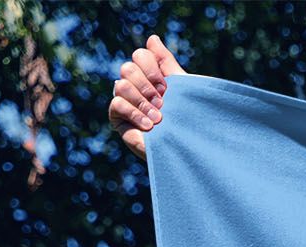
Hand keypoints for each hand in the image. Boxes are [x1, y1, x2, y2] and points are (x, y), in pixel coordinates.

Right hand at [109, 33, 183, 157]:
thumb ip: (166, 62)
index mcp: (149, 75)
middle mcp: (135, 85)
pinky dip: (134, 113)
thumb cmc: (187, 119)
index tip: (166, 87)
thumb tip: (152, 38)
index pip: (141, 55)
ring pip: (121, 84)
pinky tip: (149, 126)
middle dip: (147, 85)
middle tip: (163, 103)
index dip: (152, 68)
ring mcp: (125, 101)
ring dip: (142, 101)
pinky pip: (117, 103)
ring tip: (158, 117)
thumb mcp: (181, 87)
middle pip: (128, 68)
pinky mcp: (118, 118)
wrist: (188, 148)